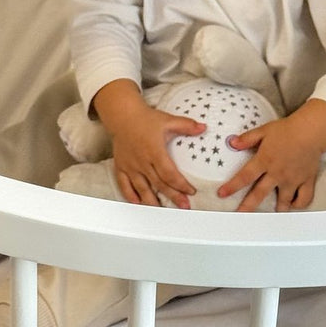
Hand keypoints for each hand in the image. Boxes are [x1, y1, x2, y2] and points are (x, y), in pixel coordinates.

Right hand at [93, 80, 204, 207]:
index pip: (170, 173)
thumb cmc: (145, 118)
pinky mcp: (121, 166)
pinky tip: (138, 203)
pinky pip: (124, 184)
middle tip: (184, 206)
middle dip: (173, 196)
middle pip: (159, 184)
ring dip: (153, 201)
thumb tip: (204, 128)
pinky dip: (130, 195)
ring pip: (142, 188)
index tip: (191, 191)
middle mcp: (142, 161)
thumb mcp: (168, 120)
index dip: (181, 184)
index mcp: (154, 151)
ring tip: (162, 211)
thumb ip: (187, 125)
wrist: (122, 115)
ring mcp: (131, 166)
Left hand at [219, 99, 325, 211]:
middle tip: (239, 217)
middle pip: (259, 194)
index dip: (232, 187)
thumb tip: (231, 143)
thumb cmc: (287, 129)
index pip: (244, 177)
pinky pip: (303, 198)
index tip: (221, 194)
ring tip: (273, 213)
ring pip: (283, 201)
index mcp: (264, 161)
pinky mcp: (306, 181)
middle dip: (247, 207)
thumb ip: (247, 139)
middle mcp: (277, 173)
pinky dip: (299, 204)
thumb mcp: (264, 131)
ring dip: (277, 208)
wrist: (311, 131)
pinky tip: (293, 205)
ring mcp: (292, 180)